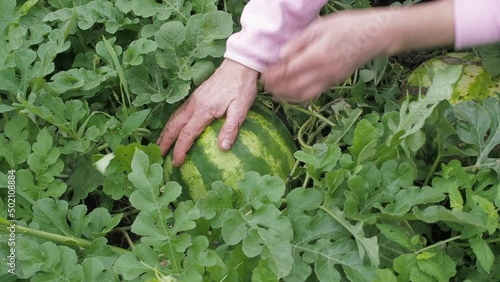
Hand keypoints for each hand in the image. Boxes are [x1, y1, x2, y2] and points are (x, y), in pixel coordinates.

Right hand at [157, 59, 258, 166]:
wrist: (239, 65)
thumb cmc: (242, 87)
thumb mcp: (241, 109)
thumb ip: (231, 128)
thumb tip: (223, 148)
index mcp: (203, 110)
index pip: (187, 134)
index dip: (180, 150)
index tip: (176, 163)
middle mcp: (194, 105)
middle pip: (174, 126)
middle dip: (165, 141)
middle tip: (159, 155)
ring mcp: (193, 99)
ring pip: (174, 118)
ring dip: (166, 132)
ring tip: (160, 144)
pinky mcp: (196, 96)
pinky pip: (179, 112)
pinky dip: (172, 122)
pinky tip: (174, 128)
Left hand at [261, 9, 392, 102]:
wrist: (375, 36)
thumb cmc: (348, 26)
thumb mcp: (321, 26)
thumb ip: (299, 41)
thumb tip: (282, 54)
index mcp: (318, 55)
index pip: (289, 71)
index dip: (274, 75)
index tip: (264, 74)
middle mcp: (323, 71)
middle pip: (293, 86)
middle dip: (276, 87)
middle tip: (265, 85)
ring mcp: (330, 79)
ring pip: (303, 95)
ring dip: (286, 96)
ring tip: (274, 92)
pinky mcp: (334, 82)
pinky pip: (313, 94)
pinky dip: (298, 96)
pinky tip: (291, 93)